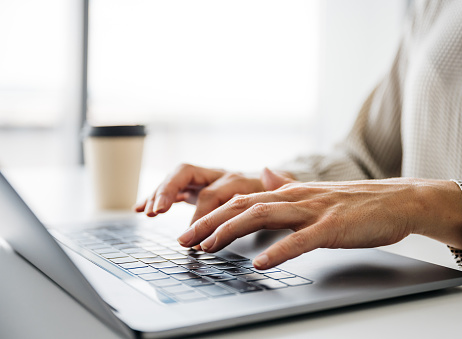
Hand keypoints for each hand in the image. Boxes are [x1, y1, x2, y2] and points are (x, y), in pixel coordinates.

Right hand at [134, 164, 292, 223]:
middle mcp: (218, 175)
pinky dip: (157, 196)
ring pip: (177, 178)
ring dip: (159, 192)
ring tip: (146, 211)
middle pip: (187, 172)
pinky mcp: (198, 187)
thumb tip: (268, 170)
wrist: (274, 186)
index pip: (212, 193)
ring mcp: (206, 180)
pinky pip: (174, 189)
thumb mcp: (282, 192)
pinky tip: (141, 208)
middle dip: (169, 191)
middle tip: (157, 212)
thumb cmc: (277, 194)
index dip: (202, 216)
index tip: (196, 239)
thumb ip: (277, 183)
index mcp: (236, 178)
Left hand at [177, 177, 461, 268]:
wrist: (399, 200)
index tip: (190, 231)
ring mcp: (314, 210)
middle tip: (184, 241)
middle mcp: (296, 197)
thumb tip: (264, 173)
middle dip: (209, 223)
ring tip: (209, 247)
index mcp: (290, 192)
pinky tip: (260, 263)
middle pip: (243, 207)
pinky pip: (301, 239)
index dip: (212, 215)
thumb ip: (287, 186)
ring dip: (232, 232)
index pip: (242, 201)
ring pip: (264, 216)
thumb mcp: (315, 192)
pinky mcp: (333, 227)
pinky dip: (278, 250)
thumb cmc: (358, 202)